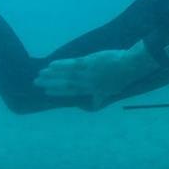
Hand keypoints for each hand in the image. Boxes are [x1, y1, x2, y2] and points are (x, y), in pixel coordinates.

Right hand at [34, 42, 155, 107]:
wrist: (131, 66)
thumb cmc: (123, 77)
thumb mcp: (112, 91)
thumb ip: (100, 97)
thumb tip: (94, 106)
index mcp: (93, 90)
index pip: (72, 93)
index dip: (59, 92)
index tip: (47, 92)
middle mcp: (88, 83)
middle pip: (66, 84)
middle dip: (50, 84)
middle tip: (37, 83)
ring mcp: (88, 73)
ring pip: (66, 75)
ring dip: (52, 74)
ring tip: (40, 73)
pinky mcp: (90, 62)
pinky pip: (72, 64)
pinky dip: (61, 65)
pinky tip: (52, 64)